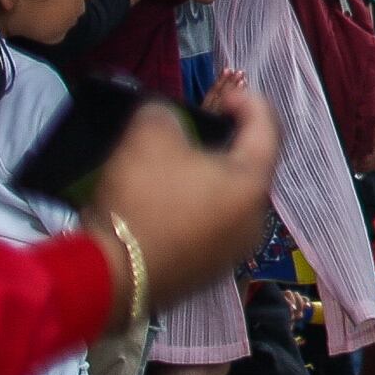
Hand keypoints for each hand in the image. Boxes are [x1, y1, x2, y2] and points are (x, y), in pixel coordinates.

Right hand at [90, 71, 282, 308]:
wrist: (107, 279)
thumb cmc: (140, 199)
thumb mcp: (149, 134)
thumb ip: (167, 114)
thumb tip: (170, 122)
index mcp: (253, 184)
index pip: (268, 129)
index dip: (248, 102)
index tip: (224, 96)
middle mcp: (254, 221)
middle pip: (246, 168)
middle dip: (223, 143)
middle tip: (194, 132)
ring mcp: (230, 254)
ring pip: (224, 201)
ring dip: (204, 179)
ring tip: (172, 167)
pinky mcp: (203, 275)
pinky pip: (205, 229)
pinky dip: (190, 210)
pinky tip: (161, 204)